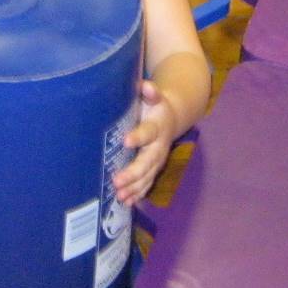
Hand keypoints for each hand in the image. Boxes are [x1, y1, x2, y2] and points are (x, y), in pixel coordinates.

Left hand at [112, 80, 176, 205]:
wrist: (171, 117)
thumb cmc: (153, 105)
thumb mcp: (153, 95)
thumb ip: (149, 91)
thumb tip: (144, 86)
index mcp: (157, 125)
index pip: (148, 132)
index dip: (138, 137)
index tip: (125, 141)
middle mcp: (159, 146)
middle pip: (147, 161)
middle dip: (133, 172)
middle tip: (117, 180)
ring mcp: (157, 160)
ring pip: (147, 176)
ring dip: (134, 187)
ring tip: (119, 195)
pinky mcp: (154, 169)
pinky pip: (147, 183)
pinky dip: (138, 194)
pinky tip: (126, 202)